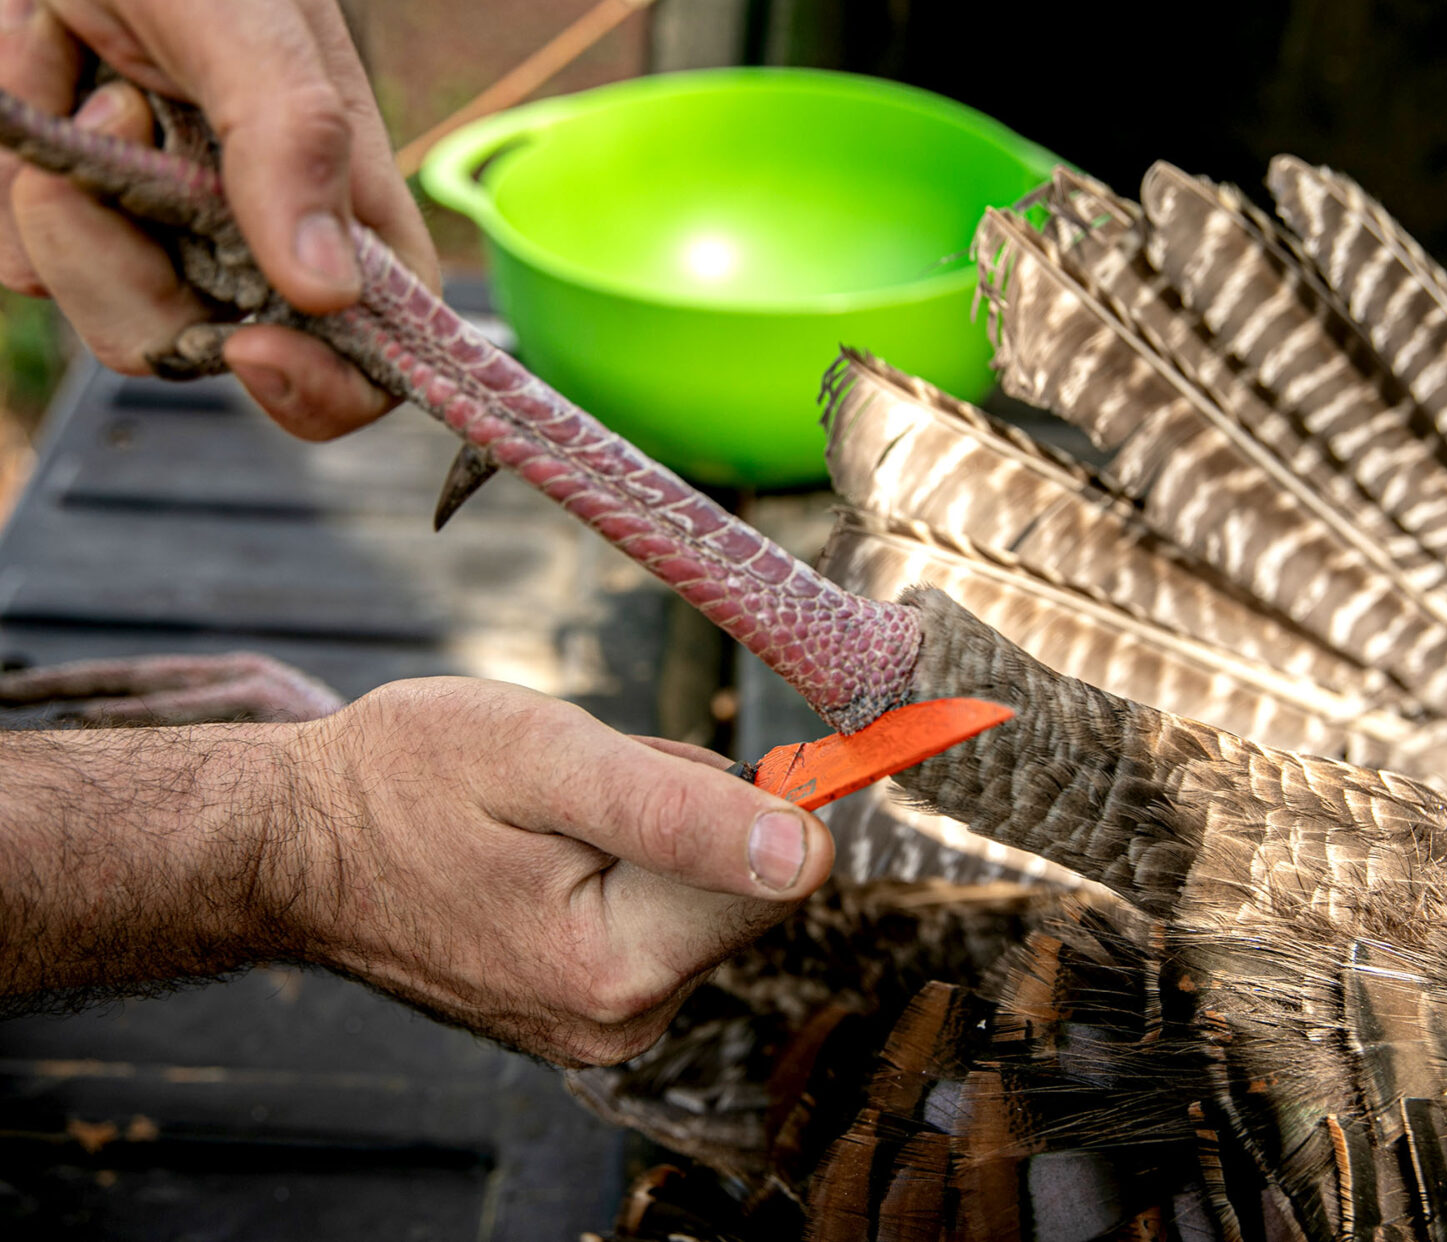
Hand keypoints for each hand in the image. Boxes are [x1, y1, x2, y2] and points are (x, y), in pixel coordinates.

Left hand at [0, 0, 437, 438]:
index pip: (375, 353)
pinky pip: (29, 268)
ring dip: (57, 207)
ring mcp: (163, 231)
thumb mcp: (243, 14)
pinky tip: (33, 76)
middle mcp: (256, 234)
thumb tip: (330, 292)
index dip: (329, 384)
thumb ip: (295, 138)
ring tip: (63, 68)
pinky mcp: (80, 215)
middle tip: (107, 117)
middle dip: (131, 264)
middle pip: (210, 347)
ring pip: (108, 314)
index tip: (251, 349)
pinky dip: (9, 187)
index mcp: (342, 201)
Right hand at [283, 679, 834, 1065]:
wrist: (295, 842)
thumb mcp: (547, 761)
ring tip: (545, 811)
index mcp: (618, 969)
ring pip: (693, 893)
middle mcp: (619, 1022)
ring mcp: (595, 1022)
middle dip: (681, 809)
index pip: (779, 878)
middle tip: (578, 782)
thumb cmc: (403, 782)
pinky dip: (619, 858)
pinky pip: (648, 911)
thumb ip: (684, 813)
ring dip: (648, 828)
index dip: (751, 795)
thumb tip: (813, 858)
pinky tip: (545, 840)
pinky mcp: (579, 1003)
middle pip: (737, 889)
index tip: (665, 761)